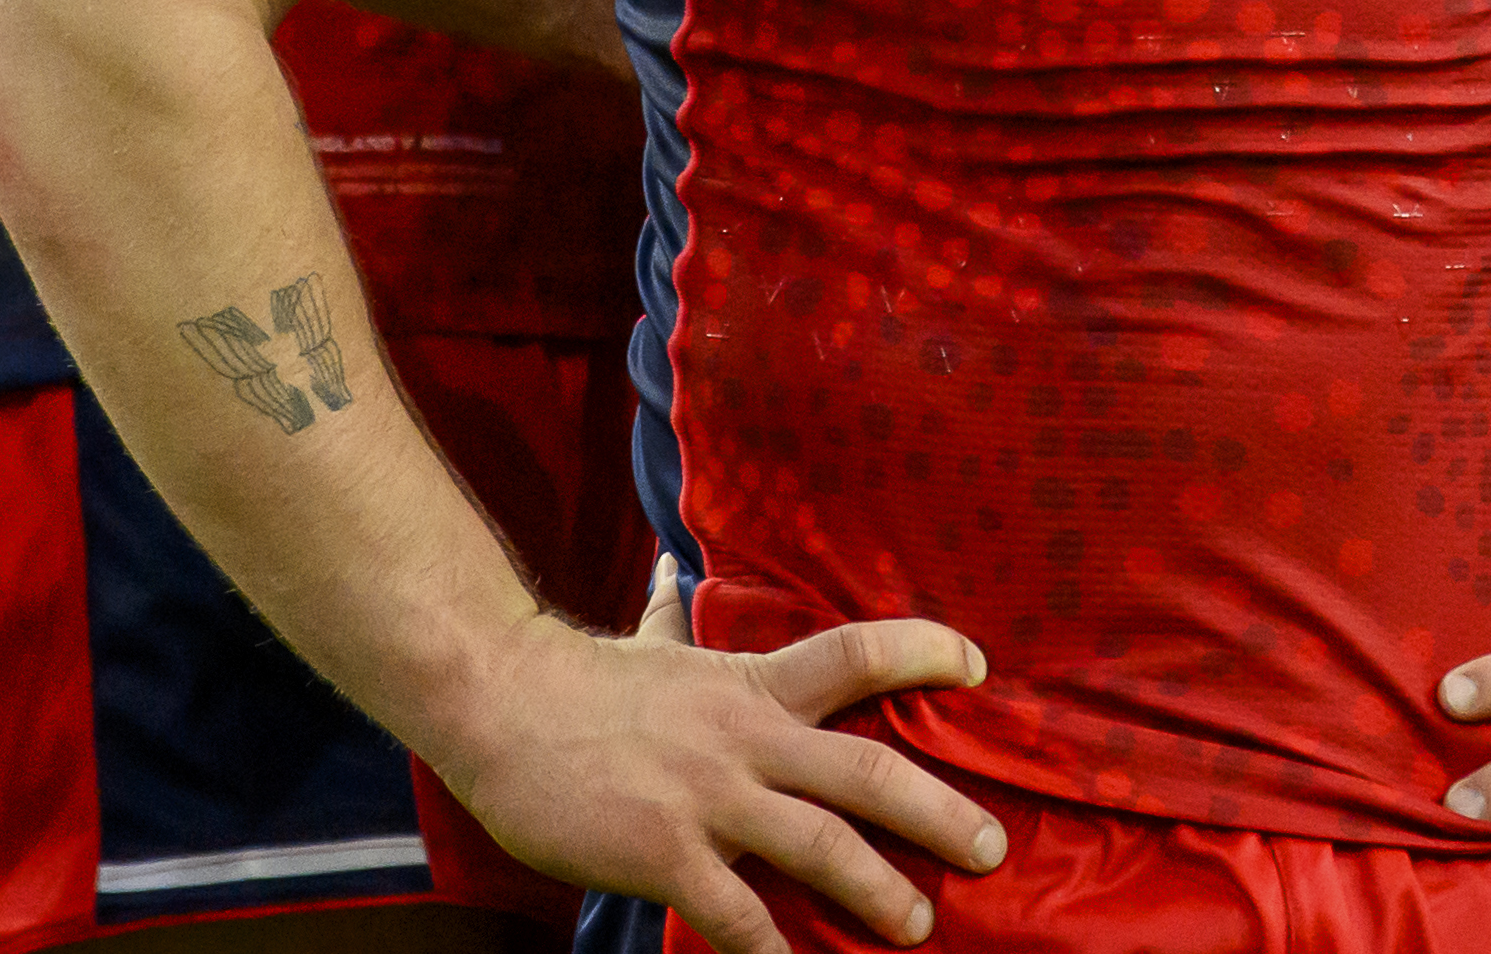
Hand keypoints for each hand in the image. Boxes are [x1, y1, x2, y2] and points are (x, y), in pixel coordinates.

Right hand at [436, 564, 1005, 953]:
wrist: (498, 704)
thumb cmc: (574, 681)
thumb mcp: (643, 644)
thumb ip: (672, 617)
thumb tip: (675, 574)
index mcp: (750, 685)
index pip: (857, 654)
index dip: (924, 652)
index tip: (978, 664)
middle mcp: (746, 739)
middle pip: (866, 773)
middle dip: (938, 813)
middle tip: (992, 847)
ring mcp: (709, 798)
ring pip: (820, 848)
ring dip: (878, 890)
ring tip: (916, 926)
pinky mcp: (666, 853)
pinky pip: (735, 912)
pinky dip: (771, 948)